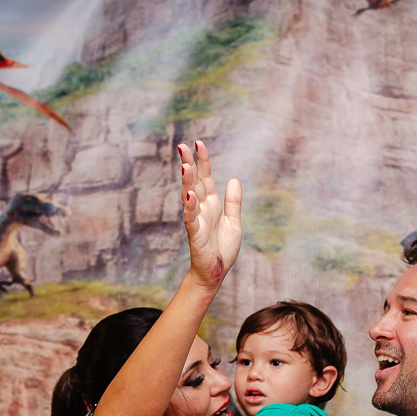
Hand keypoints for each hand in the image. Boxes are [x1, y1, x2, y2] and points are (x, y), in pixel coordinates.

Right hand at [179, 140, 241, 289]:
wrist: (215, 272)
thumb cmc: (222, 249)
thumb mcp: (234, 221)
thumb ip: (233, 202)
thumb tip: (234, 179)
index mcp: (211, 204)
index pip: (206, 177)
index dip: (203, 161)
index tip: (198, 143)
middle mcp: (202, 209)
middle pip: (194, 182)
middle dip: (189, 164)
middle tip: (182, 146)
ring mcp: (197, 220)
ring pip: (190, 196)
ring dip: (187, 181)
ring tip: (185, 166)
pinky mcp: (195, 234)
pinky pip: (191, 218)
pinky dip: (190, 206)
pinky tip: (189, 194)